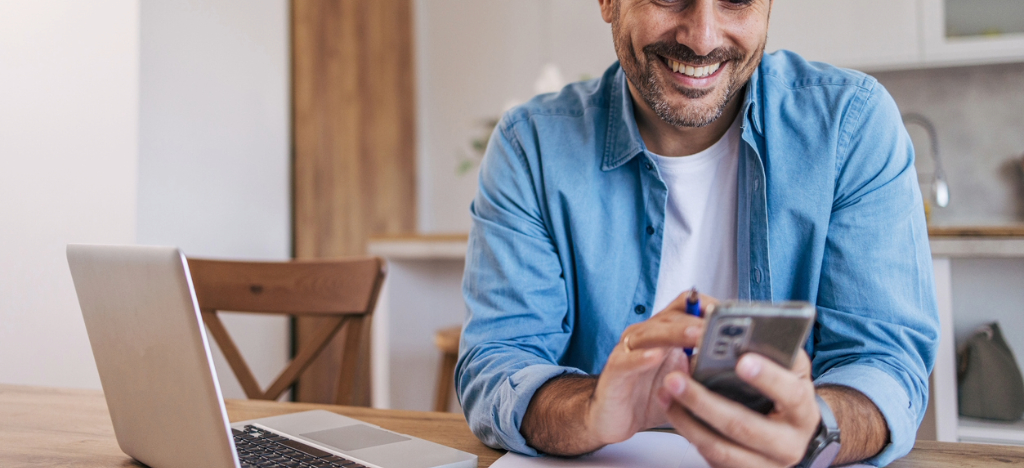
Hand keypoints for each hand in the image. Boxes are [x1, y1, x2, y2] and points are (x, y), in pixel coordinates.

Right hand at [584, 292, 717, 445]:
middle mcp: (647, 336)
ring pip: (652, 333)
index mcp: (666, 333)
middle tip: (719, 327)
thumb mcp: (685, 381)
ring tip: (696, 335)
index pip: (687, 306)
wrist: (611, 417)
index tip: (732, 315)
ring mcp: (629, 351)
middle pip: (672, 317)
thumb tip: (740, 362)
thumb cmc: (648, 396)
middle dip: (698, 320)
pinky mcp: (615, 371)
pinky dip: (641, 357)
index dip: (709, 306)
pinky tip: (655, 356)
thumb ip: (704, 367)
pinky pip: (628, 360)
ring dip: (676, 333)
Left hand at [660, 352, 819, 467]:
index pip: (791, 394)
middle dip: (705, 402)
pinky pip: (710, 457)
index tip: (742, 360)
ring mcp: (764, 465)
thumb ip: (774, 353)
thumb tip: (738, 332)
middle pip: (744, 426)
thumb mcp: (789, 373)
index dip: (768, 378)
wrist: (791, 436)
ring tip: (666, 391)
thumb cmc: (784, 395)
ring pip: (720, 448)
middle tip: (676, 377)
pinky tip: (672, 409)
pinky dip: (688, 431)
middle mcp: (788, 444)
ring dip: (686, 419)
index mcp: (803, 411)